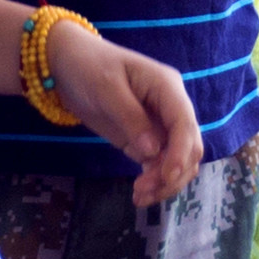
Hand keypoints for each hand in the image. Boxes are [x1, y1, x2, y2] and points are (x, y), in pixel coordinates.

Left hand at [46, 22, 203, 207]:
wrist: (68, 62)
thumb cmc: (87, 66)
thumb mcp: (106, 88)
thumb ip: (130, 118)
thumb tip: (152, 152)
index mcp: (167, 88)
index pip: (185, 124)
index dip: (180, 152)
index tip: (166, 177)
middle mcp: (170, 107)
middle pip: (189, 146)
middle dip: (173, 172)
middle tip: (143, 190)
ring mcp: (160, 124)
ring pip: (178, 159)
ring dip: (166, 181)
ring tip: (139, 197)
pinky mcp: (146, 138)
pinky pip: (160, 163)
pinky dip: (155, 180)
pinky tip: (140, 194)